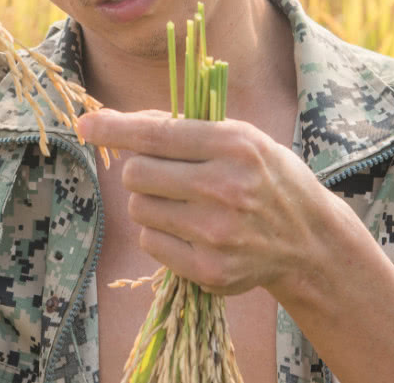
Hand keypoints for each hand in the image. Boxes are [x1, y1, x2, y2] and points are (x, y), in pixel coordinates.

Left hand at [76, 109, 363, 298]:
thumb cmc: (266, 176)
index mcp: (235, 146)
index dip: (114, 128)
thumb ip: (184, 128)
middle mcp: (226, 189)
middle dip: (139, 170)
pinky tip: (189, 229)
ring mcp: (216, 234)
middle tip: (163, 173)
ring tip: (183, 202)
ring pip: (139, 209)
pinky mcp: (209, 270)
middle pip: (136, 174)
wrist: (308, 239)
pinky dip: (158, 233)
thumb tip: (119, 122)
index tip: (85, 125)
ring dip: (149, 202)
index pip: (157, 136)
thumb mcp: (240, 138)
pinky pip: (150, 242)